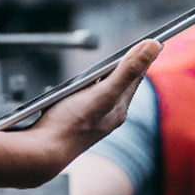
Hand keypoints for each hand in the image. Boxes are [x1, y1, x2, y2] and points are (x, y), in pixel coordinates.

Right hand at [22, 39, 160, 174]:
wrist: (40, 154)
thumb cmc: (69, 125)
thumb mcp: (103, 93)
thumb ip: (128, 70)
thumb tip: (154, 46)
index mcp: (119, 108)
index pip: (136, 76)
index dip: (142, 57)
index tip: (151, 40)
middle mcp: (108, 115)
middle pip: (121, 83)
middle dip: (124, 66)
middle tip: (132, 49)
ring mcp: (91, 119)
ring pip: (102, 91)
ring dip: (102, 77)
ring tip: (107, 65)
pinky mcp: (74, 121)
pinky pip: (85, 99)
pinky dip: (84, 88)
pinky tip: (75, 87)